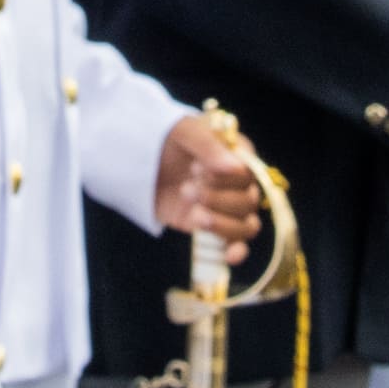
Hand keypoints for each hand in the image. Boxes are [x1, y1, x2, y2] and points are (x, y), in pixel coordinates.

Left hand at [155, 113, 264, 248]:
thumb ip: (207, 145)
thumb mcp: (183, 131)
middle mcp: (239, 182)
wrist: (139, 161)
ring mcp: (228, 207)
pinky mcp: (213, 227)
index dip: (224, 177)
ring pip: (246, 225)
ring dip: (221, 223)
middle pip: (248, 201)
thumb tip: (234, 168)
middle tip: (186, 188)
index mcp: (238, 154)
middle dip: (216, 198)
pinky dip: (237, 251)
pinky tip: (230, 257)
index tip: (194, 168)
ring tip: (194, 213)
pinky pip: (235, 243)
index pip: (248, 173)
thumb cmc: (166, 139)